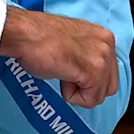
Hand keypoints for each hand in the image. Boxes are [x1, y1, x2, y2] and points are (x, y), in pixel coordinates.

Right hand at [0, 7, 121, 106]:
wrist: (24, 34)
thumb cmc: (38, 38)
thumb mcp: (72, 44)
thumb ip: (86, 55)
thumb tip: (86, 75)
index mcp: (103, 36)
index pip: (109, 72)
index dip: (87, 79)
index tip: (70, 70)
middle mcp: (107, 44)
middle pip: (109, 87)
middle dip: (88, 89)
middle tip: (66, 75)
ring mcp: (102, 58)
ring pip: (99, 95)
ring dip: (78, 92)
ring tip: (62, 73)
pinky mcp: (93, 71)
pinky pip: (89, 100)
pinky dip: (72, 96)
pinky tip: (61, 77)